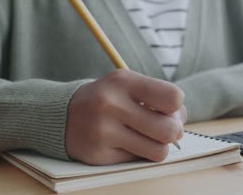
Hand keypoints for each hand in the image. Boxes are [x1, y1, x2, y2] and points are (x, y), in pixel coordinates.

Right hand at [66, 70, 186, 165]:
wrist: (62, 115)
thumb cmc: (106, 99)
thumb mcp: (127, 85)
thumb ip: (157, 99)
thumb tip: (180, 127)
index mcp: (123, 81)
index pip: (172, 98)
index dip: (177, 107)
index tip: (168, 109)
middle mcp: (111, 104)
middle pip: (169, 130)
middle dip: (173, 132)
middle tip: (164, 129)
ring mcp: (103, 132)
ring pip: (158, 152)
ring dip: (158, 147)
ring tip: (147, 138)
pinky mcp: (98, 155)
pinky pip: (137, 161)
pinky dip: (137, 154)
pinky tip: (124, 143)